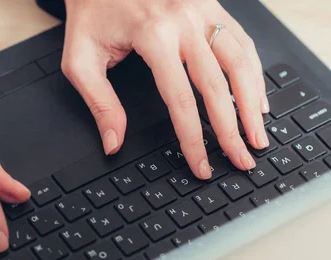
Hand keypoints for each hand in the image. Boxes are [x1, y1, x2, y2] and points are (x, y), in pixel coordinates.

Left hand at [62, 0, 268, 178]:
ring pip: (239, 60)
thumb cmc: (91, 13)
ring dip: (252, 102)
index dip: (193, 138)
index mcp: (152, 35)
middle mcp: (183, 20)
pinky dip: (253, 71)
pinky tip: (257, 97)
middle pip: (217, 85)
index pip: (180, 99)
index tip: (201, 164)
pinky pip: (241, 39)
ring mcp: (201, 10)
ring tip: (258, 135)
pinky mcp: (210, 5)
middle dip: (232, 129)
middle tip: (241, 160)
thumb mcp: (79, 60)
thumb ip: (99, 102)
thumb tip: (113, 143)